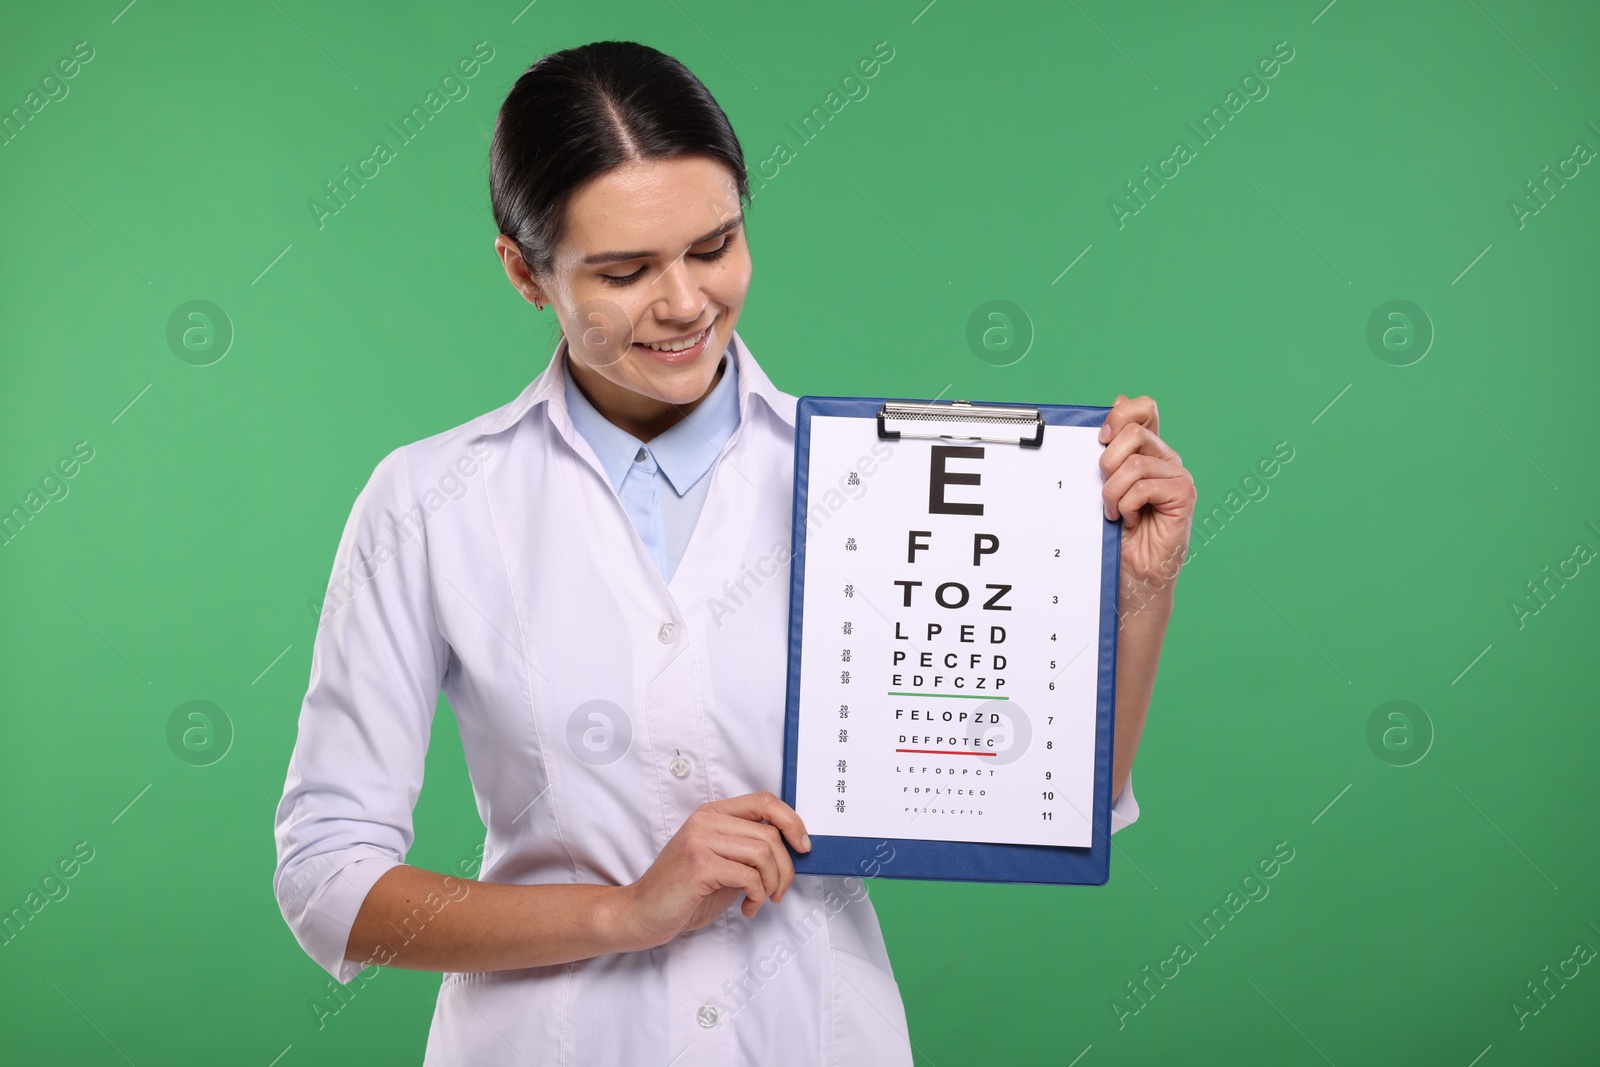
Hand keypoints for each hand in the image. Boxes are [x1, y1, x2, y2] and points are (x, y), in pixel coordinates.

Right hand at [615, 791, 810, 950]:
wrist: (641, 913)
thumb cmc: (683, 892)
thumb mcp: (720, 862)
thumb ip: (747, 850)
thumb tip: (790, 849)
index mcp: (712, 814)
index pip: (764, 801)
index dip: (792, 821)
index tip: (803, 846)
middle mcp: (706, 821)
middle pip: (770, 833)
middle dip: (785, 868)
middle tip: (779, 891)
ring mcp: (700, 840)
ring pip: (763, 852)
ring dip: (773, 883)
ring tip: (762, 900)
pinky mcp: (700, 865)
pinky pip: (749, 875)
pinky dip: (757, 895)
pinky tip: (747, 908)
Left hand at [1098, 394, 1195, 591]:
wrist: (1133, 573)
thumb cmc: (1119, 533)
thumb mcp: (1106, 482)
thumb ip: (1112, 445)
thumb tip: (1118, 399)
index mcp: (1148, 452)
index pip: (1143, 408)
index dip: (1119, 416)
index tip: (1101, 437)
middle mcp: (1165, 460)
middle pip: (1133, 432)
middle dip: (1107, 462)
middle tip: (1105, 489)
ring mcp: (1177, 477)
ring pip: (1133, 463)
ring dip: (1113, 492)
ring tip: (1116, 512)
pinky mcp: (1183, 495)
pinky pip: (1144, 486)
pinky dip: (1127, 505)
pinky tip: (1130, 519)